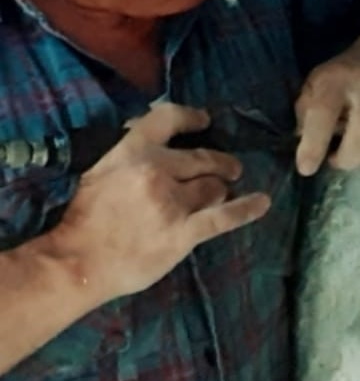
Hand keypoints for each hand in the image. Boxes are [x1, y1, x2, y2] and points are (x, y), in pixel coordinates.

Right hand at [47, 103, 270, 300]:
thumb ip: (132, 150)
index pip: (170, 118)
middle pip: (202, 158)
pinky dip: (246, 208)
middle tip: (230, 167)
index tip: (206, 120)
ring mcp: (172, 202)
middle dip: (219, 162)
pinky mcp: (183, 233)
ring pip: (214, 186)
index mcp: (133, 150)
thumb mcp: (101, 168)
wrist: (76, 263)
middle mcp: (157, 170)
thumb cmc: (85, 216)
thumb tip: (157, 130)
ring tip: (218, 195)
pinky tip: (262, 202)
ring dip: (218, 190)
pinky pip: (224, 217)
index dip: (192, 117)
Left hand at [294, 50, 359, 175]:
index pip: (324, 113)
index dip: (314, 145)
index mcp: (337, 81)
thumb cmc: (341, 80)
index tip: (306, 168)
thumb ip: (305, 115)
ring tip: (359, 156)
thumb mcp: (314, 86)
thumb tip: (303, 145)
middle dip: (349, 159)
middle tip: (337, 160)